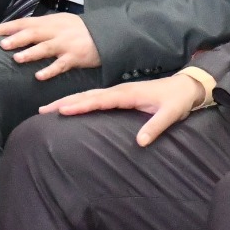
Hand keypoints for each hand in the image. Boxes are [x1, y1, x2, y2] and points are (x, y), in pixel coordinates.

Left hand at [0, 12, 99, 79]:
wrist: (105, 33)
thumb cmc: (78, 29)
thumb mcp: (59, 22)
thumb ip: (41, 27)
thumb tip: (18, 31)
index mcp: (49, 21)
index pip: (24, 22)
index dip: (6, 27)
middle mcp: (56, 30)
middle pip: (33, 33)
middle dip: (16, 38)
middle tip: (1, 44)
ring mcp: (65, 44)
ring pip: (46, 47)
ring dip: (31, 52)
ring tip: (17, 58)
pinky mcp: (75, 57)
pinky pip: (61, 64)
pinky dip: (50, 70)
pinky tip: (39, 76)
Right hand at [41, 71, 206, 145]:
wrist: (186, 87)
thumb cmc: (177, 101)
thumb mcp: (170, 114)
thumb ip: (155, 127)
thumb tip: (140, 142)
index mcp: (129, 94)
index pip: (100, 100)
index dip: (81, 105)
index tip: (62, 110)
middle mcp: (120, 90)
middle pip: (88, 96)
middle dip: (66, 101)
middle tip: (43, 110)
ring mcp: (119, 91)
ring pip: (89, 95)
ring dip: (69, 100)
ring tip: (50, 108)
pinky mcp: (121, 95)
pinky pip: (96, 98)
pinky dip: (80, 101)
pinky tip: (71, 106)